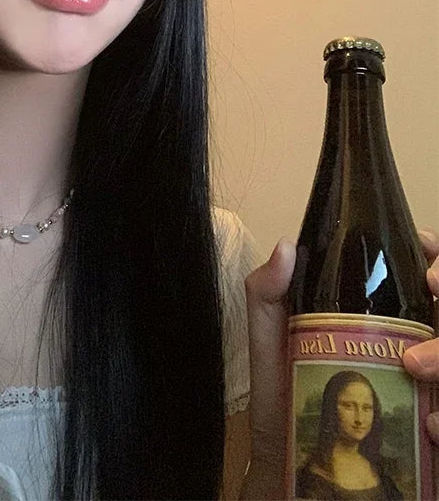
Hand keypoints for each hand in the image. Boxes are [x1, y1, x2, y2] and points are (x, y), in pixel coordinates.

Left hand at [242, 228, 438, 500]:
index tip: (423, 254)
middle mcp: (414, 337)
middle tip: (431, 289)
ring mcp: (426, 379)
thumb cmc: (285, 380)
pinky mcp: (429, 420)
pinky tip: (429, 423)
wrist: (288, 445)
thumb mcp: (271, 332)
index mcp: (383, 307)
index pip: (423, 270)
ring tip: (414, 365)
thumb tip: (285, 247)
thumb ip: (269, 288)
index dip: (433, 254)